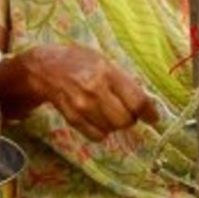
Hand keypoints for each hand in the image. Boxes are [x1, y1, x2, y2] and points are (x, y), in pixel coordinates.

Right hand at [18, 45, 158, 140]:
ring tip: (108, 111)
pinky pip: (96, 136)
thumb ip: (124, 81)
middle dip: (130, 118)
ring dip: (115, 124)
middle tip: (127, 111)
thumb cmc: (79, 61)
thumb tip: (146, 104)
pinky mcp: (72, 118)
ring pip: (112, 129)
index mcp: (106, 72)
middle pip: (125, 120)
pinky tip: (97, 119)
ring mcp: (81, 106)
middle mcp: (94, 90)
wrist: (45, 68)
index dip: (148, 112)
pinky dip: (101, 131)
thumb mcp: (104, 62)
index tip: (153, 117)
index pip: (136, 100)